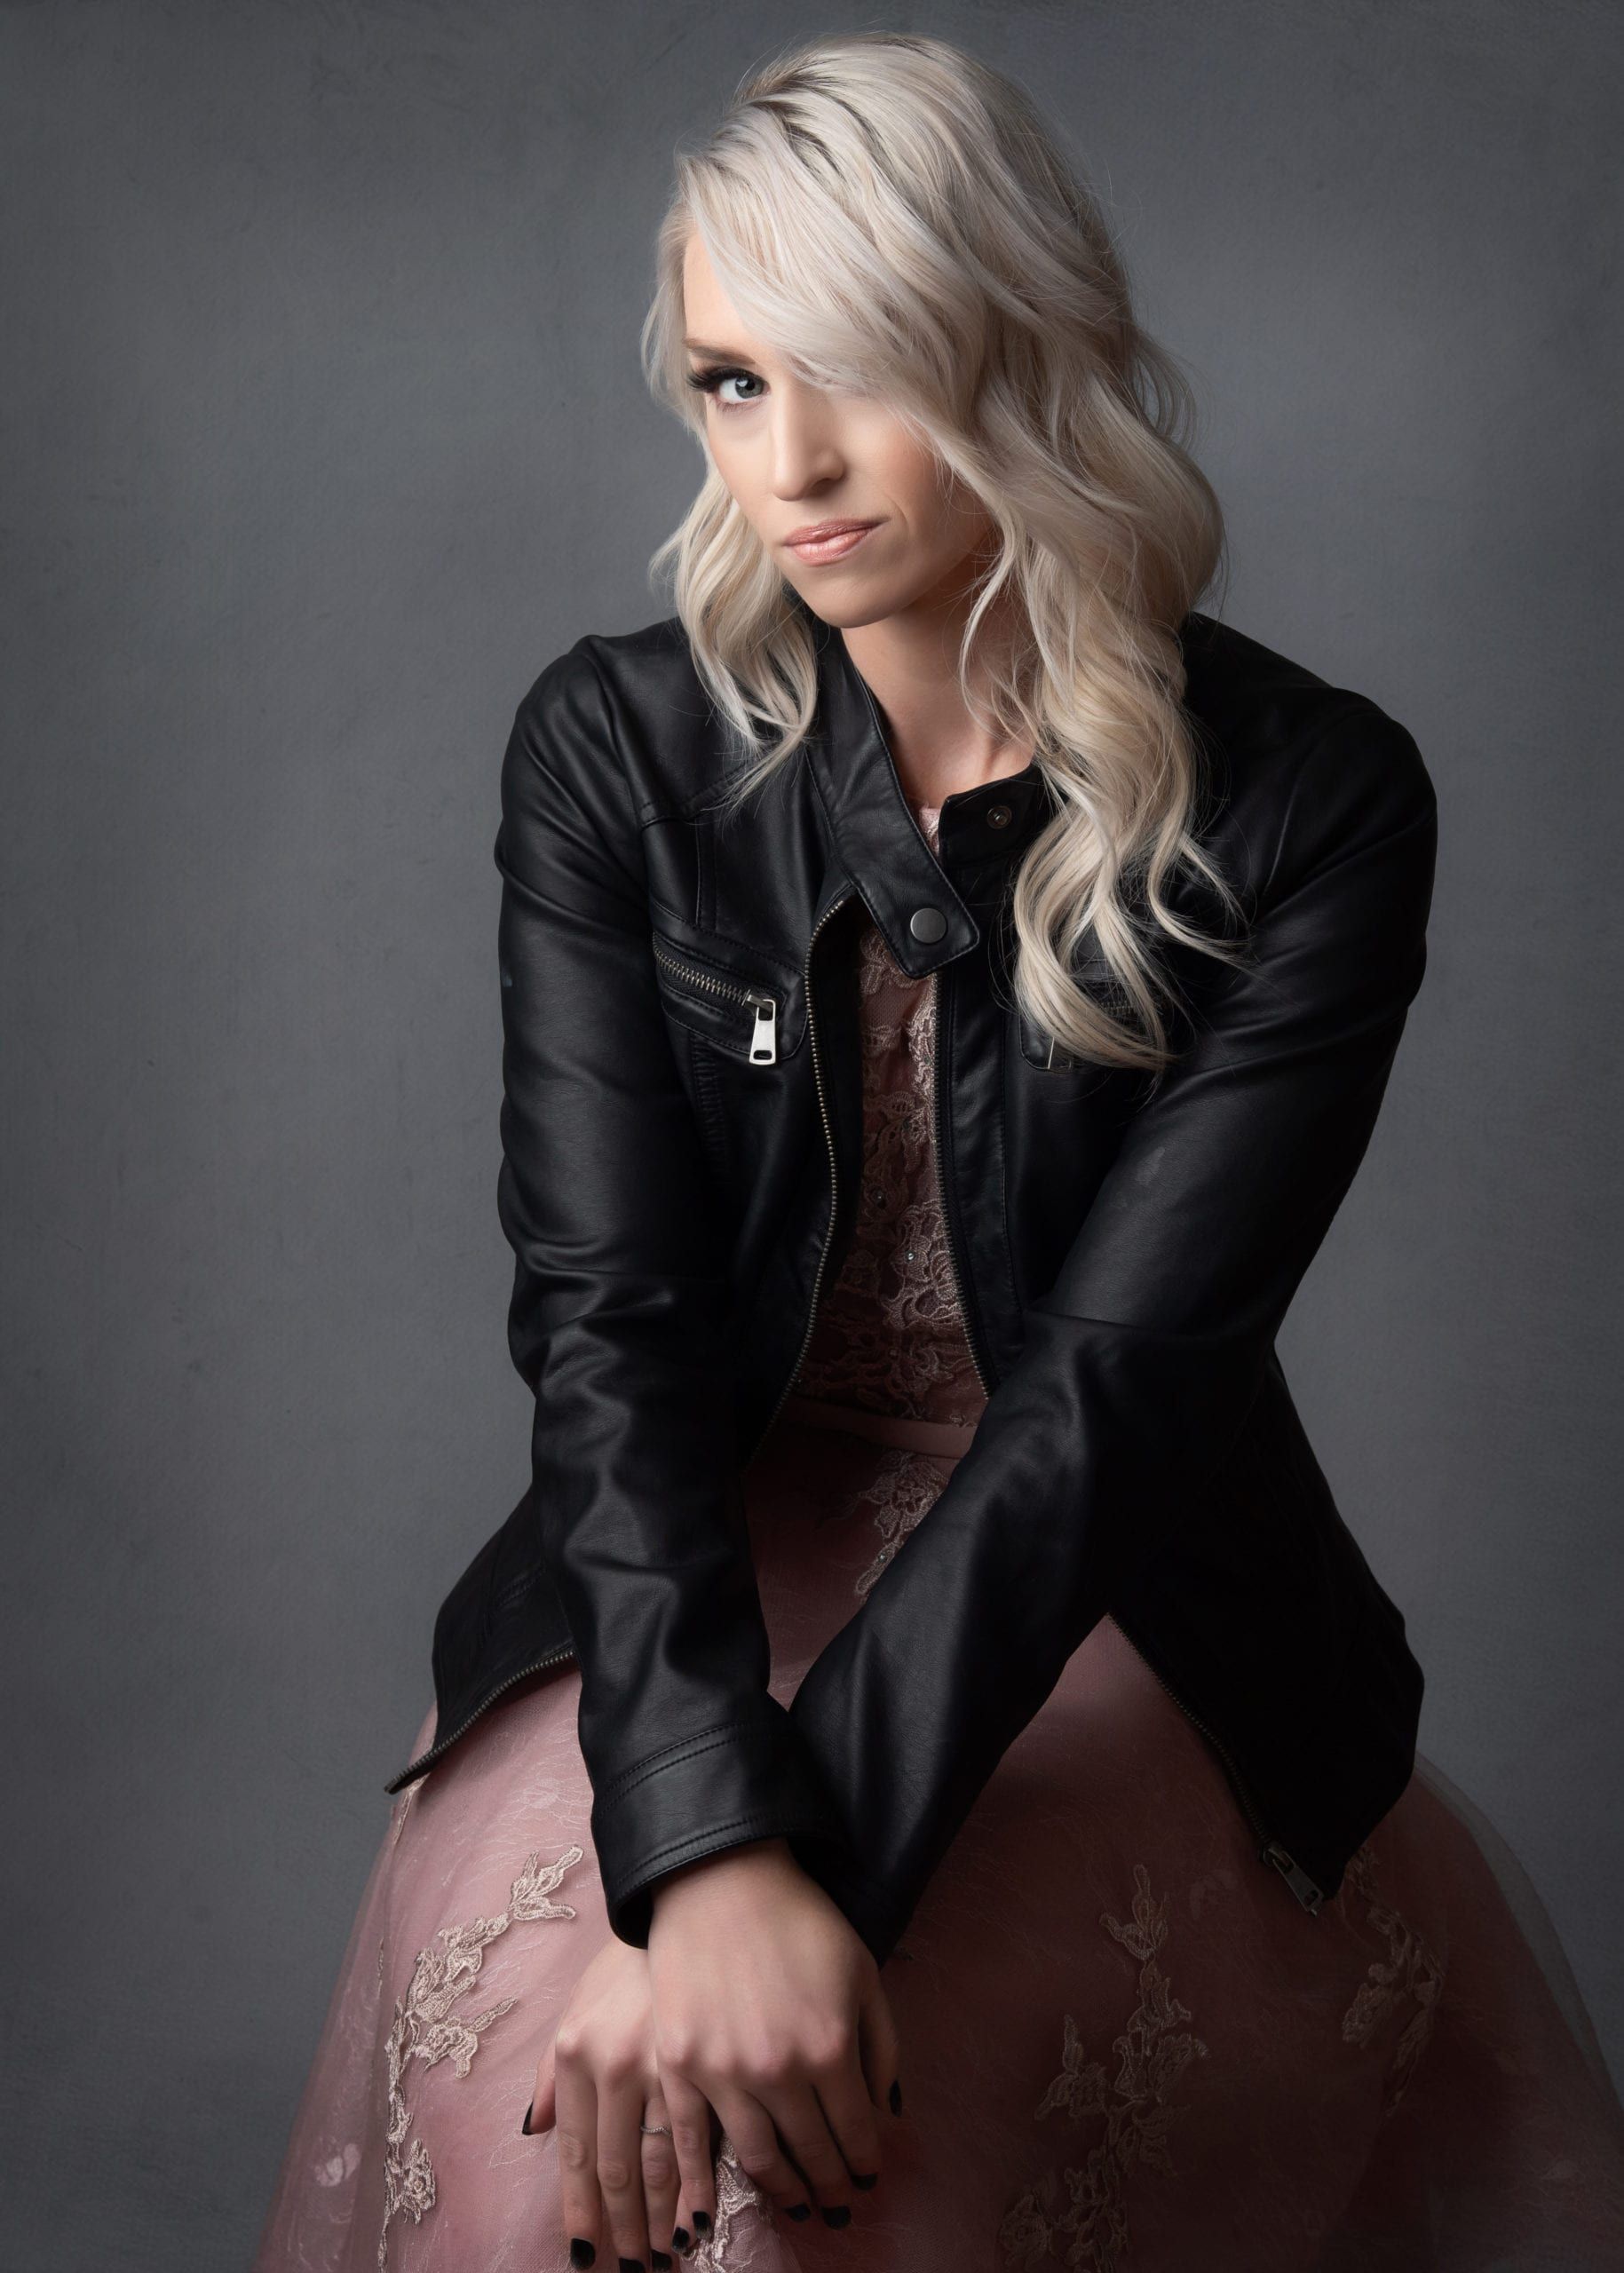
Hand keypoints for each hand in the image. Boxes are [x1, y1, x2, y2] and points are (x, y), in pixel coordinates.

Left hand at [523, 1932, 698, 2268]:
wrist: (692, 1908)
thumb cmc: (631, 1962)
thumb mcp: (578, 2006)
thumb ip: (553, 2074)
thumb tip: (532, 2130)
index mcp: (575, 2054)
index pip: (573, 2154)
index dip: (579, 2211)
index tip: (584, 2254)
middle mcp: (613, 2065)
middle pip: (614, 2170)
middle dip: (621, 2228)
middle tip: (630, 2268)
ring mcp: (661, 2065)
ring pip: (657, 2164)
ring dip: (659, 2220)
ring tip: (664, 2256)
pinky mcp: (706, 2062)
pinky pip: (700, 2139)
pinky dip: (699, 2188)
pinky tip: (700, 2218)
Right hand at [645, 1836, 901, 2236]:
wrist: (721, 1879)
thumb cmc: (800, 1921)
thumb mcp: (862, 1974)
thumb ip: (882, 2048)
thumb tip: (886, 2115)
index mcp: (831, 2047)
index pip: (856, 2133)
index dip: (864, 2164)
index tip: (867, 2179)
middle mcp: (780, 2070)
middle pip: (813, 2153)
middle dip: (831, 2186)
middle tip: (836, 2205)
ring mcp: (724, 2071)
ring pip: (759, 2158)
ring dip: (784, 2190)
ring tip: (797, 2202)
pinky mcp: (680, 2064)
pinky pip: (697, 2140)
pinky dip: (713, 2177)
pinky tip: (728, 2190)